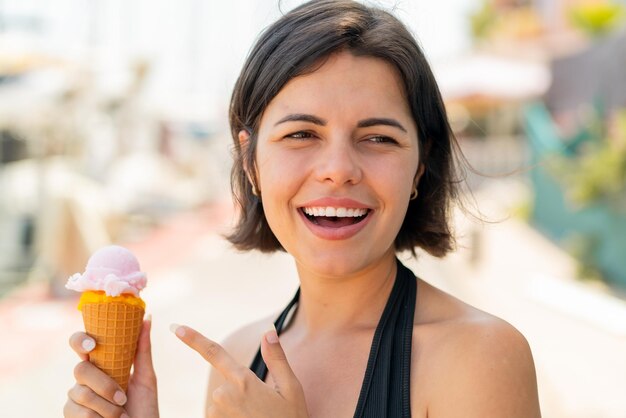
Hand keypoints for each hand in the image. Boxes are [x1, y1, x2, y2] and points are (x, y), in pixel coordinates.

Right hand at [64, 318, 159, 417]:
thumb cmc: (144, 406)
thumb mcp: (147, 377)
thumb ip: (143, 350)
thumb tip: (148, 317)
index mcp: (101, 364)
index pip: (82, 344)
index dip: (80, 340)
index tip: (92, 344)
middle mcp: (85, 378)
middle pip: (80, 369)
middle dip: (103, 384)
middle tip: (122, 396)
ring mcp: (75, 396)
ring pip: (79, 391)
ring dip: (106, 405)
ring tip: (122, 412)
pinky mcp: (70, 414)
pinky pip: (75, 410)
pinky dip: (97, 416)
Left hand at [172, 324, 308, 417]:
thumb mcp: (291, 389)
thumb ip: (277, 359)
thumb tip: (268, 332)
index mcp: (244, 380)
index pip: (214, 353)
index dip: (193, 339)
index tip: (175, 328)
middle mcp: (225, 395)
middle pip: (227, 383)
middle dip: (242, 391)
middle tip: (262, 408)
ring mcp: (216, 413)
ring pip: (223, 401)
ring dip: (237, 408)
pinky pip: (220, 416)